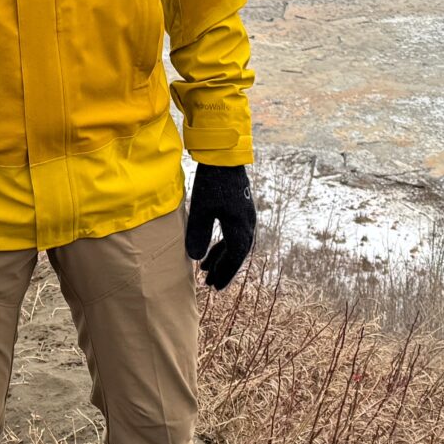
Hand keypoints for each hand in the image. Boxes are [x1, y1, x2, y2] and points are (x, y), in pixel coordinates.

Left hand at [184, 163, 254, 289]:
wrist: (224, 156)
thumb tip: (195, 258)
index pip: (235, 257)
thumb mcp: (201, 209)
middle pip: (237, 253)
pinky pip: (234, 233)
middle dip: (223, 268)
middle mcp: (248, 223)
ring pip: (236, 244)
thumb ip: (198, 234)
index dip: (225, 273)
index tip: (216, 287)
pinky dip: (223, 244)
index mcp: (241, 227)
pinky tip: (212, 248)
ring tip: (206, 269)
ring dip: (222, 257)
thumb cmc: (211, 182)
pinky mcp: (240, 209)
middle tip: (210, 283)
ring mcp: (245, 216)